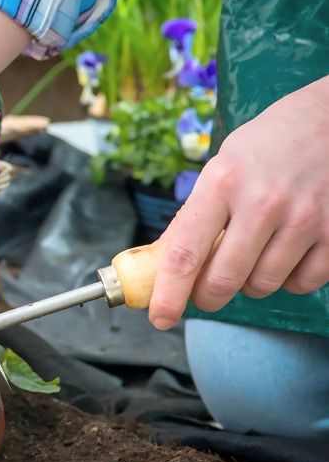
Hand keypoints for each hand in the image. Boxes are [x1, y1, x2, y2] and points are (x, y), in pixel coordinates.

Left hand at [149, 77, 328, 328]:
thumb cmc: (268, 144)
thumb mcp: (221, 167)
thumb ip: (196, 214)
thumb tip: (165, 261)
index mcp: (222, 182)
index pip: (185, 253)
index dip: (168, 293)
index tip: (159, 317)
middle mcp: (262, 202)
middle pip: (223, 280)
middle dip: (207, 296)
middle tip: (205, 293)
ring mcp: (303, 219)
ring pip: (262, 285)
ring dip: (250, 283)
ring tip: (254, 253)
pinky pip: (303, 283)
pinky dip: (290, 279)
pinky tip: (287, 252)